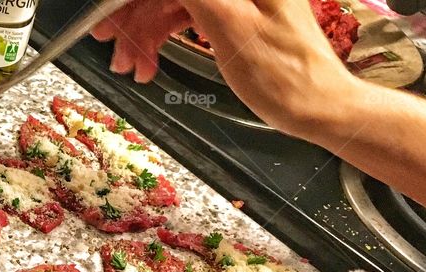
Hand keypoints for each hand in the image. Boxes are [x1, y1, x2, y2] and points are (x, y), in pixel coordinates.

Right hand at [92, 0, 357, 136]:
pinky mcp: (234, 10)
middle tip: (110, 44)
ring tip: (131, 67)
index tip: (107, 15)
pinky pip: (186, 14)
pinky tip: (151, 61)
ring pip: (173, 0)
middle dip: (136, 14)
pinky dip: (165, 36)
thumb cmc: (285, 76)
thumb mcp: (230, 26)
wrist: (318, 107)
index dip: (135, 0)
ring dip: (146, 31)